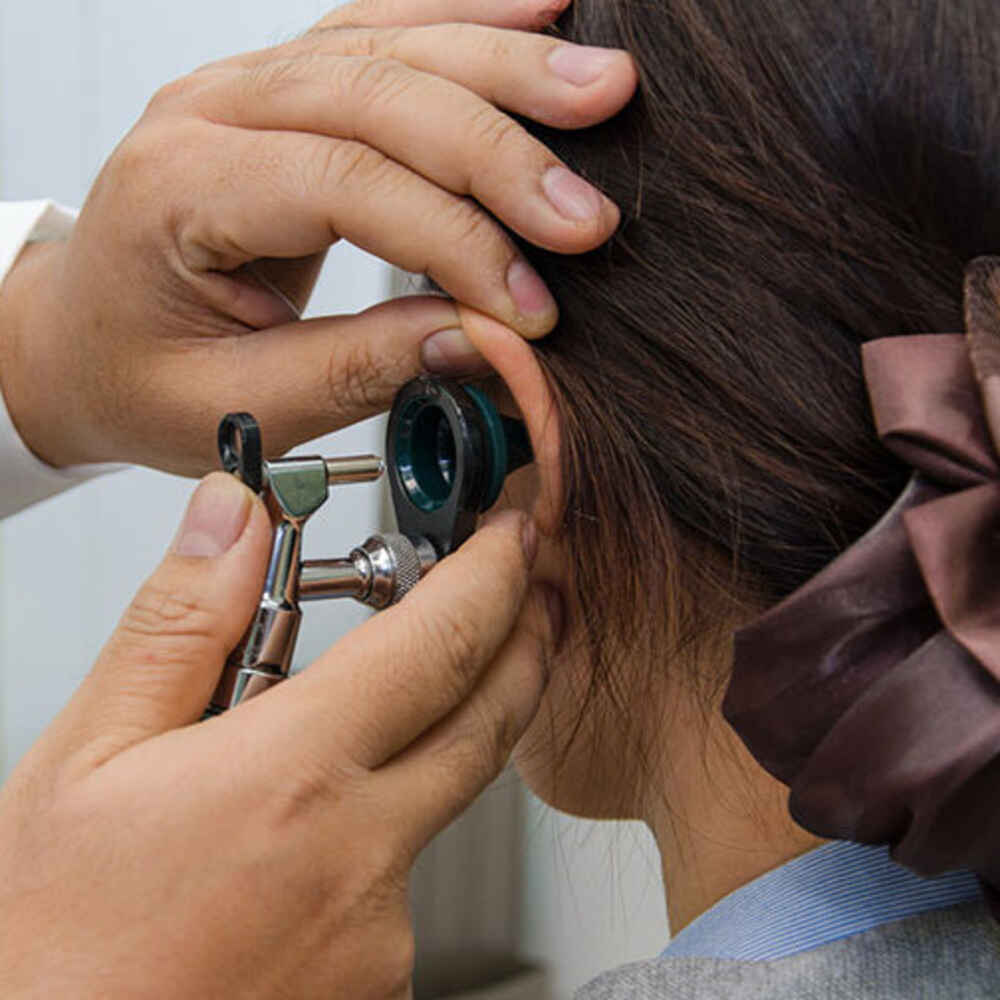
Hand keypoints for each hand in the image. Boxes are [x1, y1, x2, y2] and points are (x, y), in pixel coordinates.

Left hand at [0, 0, 635, 474]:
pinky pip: (384, 27)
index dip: (454, 243)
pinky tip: (541, 9)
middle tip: (590, 209)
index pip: (345, 186)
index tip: (531, 308)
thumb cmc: (142, 375)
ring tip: (602, 87)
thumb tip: (483, 337)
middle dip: (500, 150)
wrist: (85, 335)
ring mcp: (248, 85)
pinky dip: (467, 18)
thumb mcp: (239, 402)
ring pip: (391, 43)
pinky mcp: (288, 88)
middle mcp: (212, 109)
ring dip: (506, 64)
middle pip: (377, 92)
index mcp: (182, 188)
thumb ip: (359, 366)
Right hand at [0, 474, 556, 997]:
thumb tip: (236, 519)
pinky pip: (401, 886)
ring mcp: (381, 940)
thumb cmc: (46, 950)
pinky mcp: (379, 993)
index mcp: (290, 781)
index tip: (515, 533)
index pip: (440, 642)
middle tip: (532, 593)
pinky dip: (375, 840)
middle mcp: (360, 863)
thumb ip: (180, 626)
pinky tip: (304, 847)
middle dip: (524, 641)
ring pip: (439, 807)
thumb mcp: (84, 760)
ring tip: (351, 728)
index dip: (494, 572)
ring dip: (429, 745)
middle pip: (488, 720)